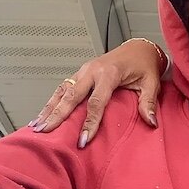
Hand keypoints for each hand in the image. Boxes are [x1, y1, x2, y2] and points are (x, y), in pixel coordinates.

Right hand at [29, 39, 164, 146]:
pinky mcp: (80, 73)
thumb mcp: (151, 84)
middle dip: (58, 115)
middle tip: (46, 132)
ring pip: (62, 91)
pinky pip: (63, 88)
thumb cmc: (144, 66)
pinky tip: (41, 115)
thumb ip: (149, 103)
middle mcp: (92, 71)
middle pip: (71, 96)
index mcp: (110, 73)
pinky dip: (51, 102)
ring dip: (49, 109)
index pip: (96, 102)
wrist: (139, 49)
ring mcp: (83, 71)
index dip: (89, 122)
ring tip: (37, 126)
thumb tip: (151, 122)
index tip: (83, 140)